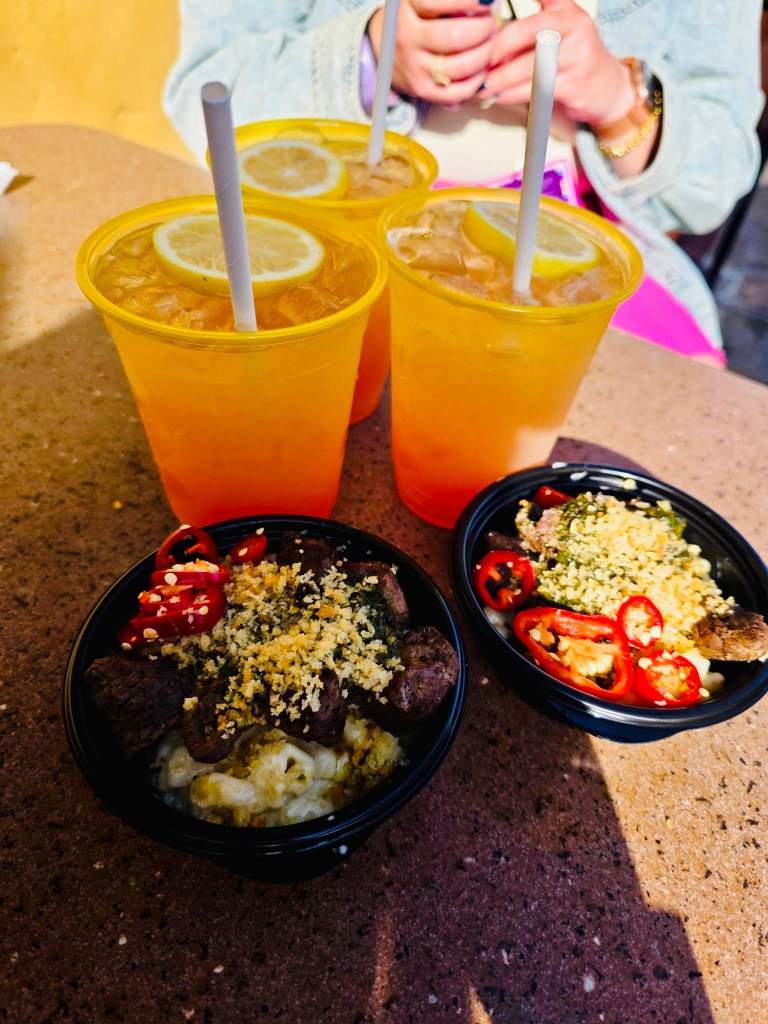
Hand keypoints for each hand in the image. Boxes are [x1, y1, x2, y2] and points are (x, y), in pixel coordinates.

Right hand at [367, 1, 497, 105]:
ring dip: (485, 55)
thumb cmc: (411, 20)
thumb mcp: (418, 2)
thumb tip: (483, 3)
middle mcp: (408, 38)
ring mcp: (414, 67)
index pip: (436, 3)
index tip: (486, 1)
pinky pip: (458, 91)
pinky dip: (477, 81)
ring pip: (461, 66)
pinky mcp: (422, 89)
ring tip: (490, 46)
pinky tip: (482, 69)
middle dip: (483, 30)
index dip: (468, 2)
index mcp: (407, 8)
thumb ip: (446, 2)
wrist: (382, 49)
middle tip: (491, 25)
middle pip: (455, 36)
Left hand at [482, 0, 635, 126]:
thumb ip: (528, 32)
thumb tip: (488, 43)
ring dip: (503, 78)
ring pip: (530, 64)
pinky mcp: (575, 82)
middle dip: (499, 48)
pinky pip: (537, 88)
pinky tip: (502, 96)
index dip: (516, 1)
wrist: (609, 89)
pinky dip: (514, 94)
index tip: (489, 8)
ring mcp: (577, 53)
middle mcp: (574, 25)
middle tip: (483, 62)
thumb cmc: (574, 61)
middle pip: (528, 31)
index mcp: (565, 8)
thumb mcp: (558, 32)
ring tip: (487, 85)